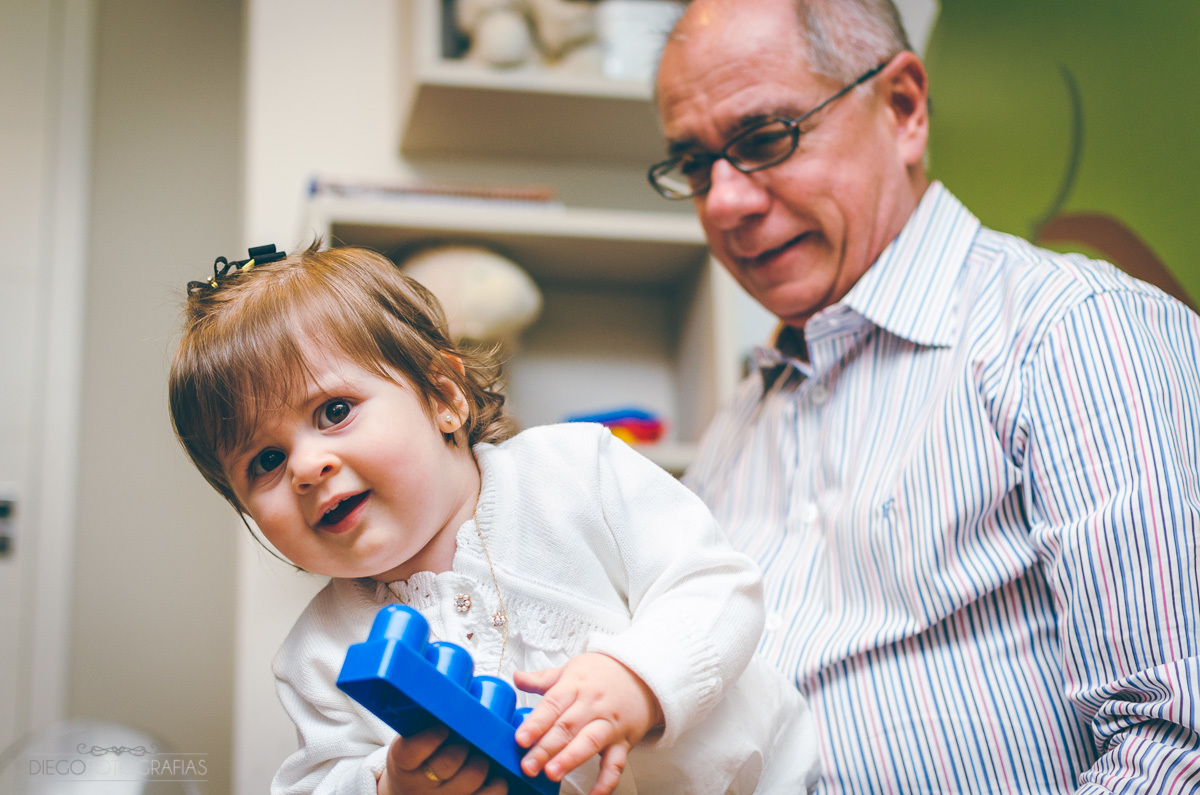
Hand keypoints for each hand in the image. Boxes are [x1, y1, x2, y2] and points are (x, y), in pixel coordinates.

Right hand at [377, 725, 507, 794]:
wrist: (410, 791)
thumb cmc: (417, 753)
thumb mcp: (409, 736)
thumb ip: (426, 716)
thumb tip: (452, 683)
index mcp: (403, 761)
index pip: (411, 751)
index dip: (430, 738)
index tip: (444, 726)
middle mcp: (421, 784)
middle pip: (446, 765)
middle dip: (463, 746)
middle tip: (471, 733)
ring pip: (471, 779)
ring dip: (483, 759)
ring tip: (486, 748)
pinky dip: (499, 781)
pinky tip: (499, 769)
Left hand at [512, 653, 663, 794]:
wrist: (641, 674)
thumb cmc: (601, 674)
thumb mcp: (571, 670)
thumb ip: (543, 679)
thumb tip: (516, 678)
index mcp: (575, 686)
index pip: (553, 704)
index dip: (536, 723)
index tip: (521, 739)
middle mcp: (592, 705)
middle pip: (567, 727)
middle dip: (545, 748)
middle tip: (528, 766)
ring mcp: (609, 724)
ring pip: (589, 742)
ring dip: (570, 759)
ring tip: (552, 773)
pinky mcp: (623, 742)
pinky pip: (616, 764)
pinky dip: (606, 782)